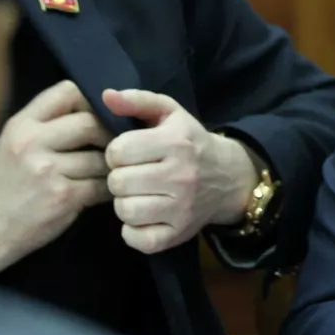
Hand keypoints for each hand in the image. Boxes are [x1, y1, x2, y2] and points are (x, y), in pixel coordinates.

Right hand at [0, 81, 112, 280]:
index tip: (98, 116)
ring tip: (108, 172)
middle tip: (115, 147)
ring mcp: (48, 170)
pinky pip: (101, 185)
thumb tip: (94, 107)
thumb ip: (46, 123)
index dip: (91, 101)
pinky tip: (103, 192)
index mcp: (21, 125)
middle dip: (108, 135)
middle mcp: (32, 143)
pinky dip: (108, 189)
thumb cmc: (4, 187)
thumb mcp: (13, 144)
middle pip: (91, 122)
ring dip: (111, 165)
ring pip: (102, 157)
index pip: (68, 91)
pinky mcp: (63, 197)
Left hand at [101, 88, 258, 254]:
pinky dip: (132, 231)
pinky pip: (136, 239)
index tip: (128, 154)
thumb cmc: (190, 142)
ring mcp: (181, 209)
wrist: (229, 177)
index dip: (116, 152)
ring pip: (124, 210)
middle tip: (132, 175)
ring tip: (137, 194)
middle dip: (119, 177)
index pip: (117, 151)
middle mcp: (180, 176)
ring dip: (124, 202)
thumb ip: (138, 100)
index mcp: (175, 142)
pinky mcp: (177, 234)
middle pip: (117, 182)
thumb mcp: (170, 114)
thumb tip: (105, 95)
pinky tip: (142, 216)